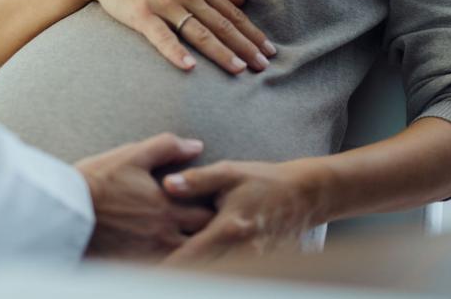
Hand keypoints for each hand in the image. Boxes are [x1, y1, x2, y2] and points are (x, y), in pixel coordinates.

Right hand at [76, 133, 214, 260]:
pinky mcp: (134, 267)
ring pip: (187, 259)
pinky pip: (164, 271)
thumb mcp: (132, 155)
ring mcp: (149, 255)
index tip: (215, 204)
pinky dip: (173, 264)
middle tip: (209, 224)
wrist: (64, 210)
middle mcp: (163, 235)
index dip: (217, 210)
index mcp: (167, 208)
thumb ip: (167, 147)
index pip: (209, 214)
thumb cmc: (96, 181)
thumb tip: (195, 146)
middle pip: (203, 241)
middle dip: (210, 233)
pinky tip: (170, 256)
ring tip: (193, 242)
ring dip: (193, 250)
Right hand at [83, 0, 276, 73]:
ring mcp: (165, 5)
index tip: (269, 50)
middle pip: (222, 25)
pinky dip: (176, 51)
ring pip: (200, 32)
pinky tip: (189, 67)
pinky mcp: (143, 15)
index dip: (252, 33)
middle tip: (263, 66)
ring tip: (239, 69)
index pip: (231, 13)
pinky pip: (162, 36)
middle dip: (245, 46)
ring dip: (221, 52)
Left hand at [161, 160, 328, 263]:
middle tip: (150, 274)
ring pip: (219, 278)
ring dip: (196, 276)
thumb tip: (167, 184)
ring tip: (166, 274)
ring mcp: (255, 264)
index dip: (165, 268)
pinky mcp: (262, 268)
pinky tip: (199, 272)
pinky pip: (235, 276)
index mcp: (229, 229)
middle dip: (177, 277)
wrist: (306, 195)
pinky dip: (216, 275)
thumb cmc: (264, 181)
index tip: (144, 270)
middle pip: (202, 276)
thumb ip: (197, 180)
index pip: (189, 259)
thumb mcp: (229, 173)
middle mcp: (242, 253)